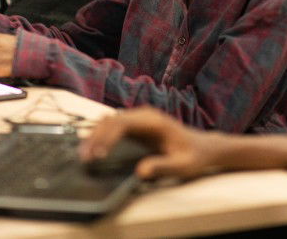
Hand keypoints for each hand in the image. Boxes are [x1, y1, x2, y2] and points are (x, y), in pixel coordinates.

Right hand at [80, 107, 224, 179]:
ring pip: (109, 121)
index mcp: (154, 122)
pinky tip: (93, 150)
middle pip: (111, 121)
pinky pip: (112, 126)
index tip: (98, 155)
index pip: (123, 123)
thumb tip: (141, 171)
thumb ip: (163, 167)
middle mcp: (144, 115)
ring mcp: (139, 118)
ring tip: (84, 156)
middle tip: (84, 158)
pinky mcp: (135, 124)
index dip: (107, 137)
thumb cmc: (194, 156)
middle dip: (95, 138)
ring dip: (94, 136)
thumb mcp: (183, 166)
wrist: (202, 147)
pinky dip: (100, 136)